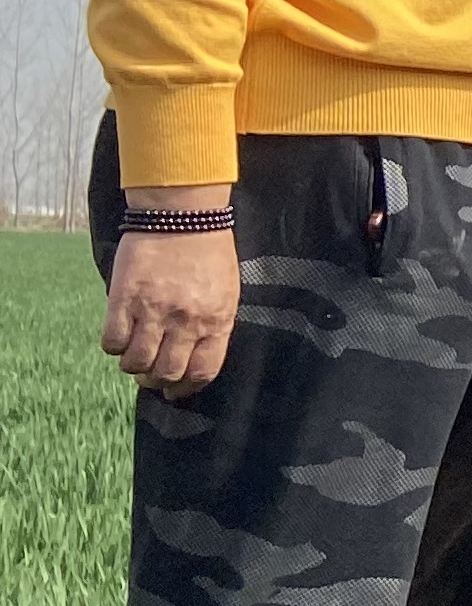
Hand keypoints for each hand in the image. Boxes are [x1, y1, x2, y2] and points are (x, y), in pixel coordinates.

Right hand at [100, 195, 239, 397]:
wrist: (184, 215)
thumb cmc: (209, 253)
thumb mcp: (226, 293)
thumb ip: (212, 326)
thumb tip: (194, 357)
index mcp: (216, 320)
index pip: (202, 371)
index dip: (187, 388)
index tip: (176, 390)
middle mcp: (186, 321)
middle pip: (166, 373)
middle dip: (157, 380)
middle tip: (150, 374)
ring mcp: (154, 311)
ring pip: (136, 363)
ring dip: (133, 366)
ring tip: (134, 356)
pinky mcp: (124, 299)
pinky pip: (112, 340)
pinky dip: (113, 346)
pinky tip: (120, 337)